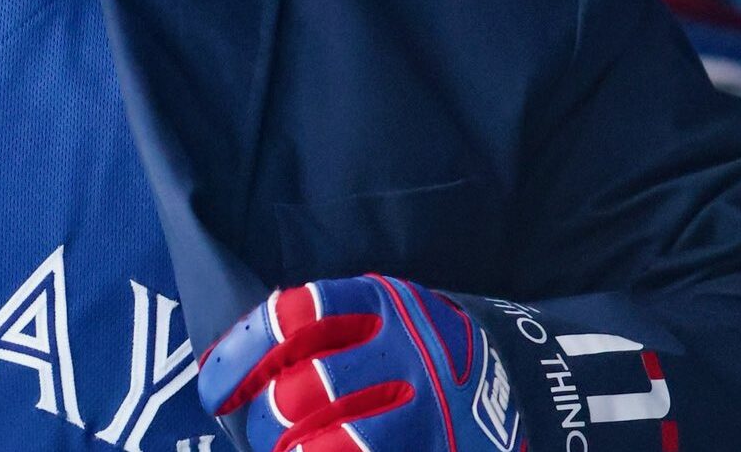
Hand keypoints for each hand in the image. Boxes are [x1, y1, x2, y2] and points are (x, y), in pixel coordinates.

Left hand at [197, 275, 521, 451]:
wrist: (527, 381)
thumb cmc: (419, 350)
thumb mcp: (381, 315)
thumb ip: (321, 330)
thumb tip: (228, 367)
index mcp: (380, 303)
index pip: (291, 317)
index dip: (240, 353)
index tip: (213, 387)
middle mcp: (404, 352)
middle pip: (304, 390)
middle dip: (267, 420)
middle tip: (264, 431)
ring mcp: (428, 411)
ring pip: (332, 443)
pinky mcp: (439, 449)